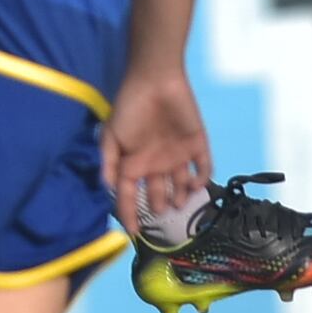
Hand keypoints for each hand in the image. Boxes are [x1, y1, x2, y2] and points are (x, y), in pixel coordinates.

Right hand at [102, 65, 213, 236]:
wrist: (155, 79)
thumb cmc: (130, 107)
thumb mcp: (111, 135)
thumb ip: (109, 162)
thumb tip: (108, 188)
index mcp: (135, 163)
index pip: (131, 197)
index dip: (130, 215)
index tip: (132, 233)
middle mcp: (156, 164)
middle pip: (159, 195)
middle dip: (160, 208)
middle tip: (160, 214)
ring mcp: (178, 155)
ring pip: (182, 186)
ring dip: (182, 197)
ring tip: (178, 202)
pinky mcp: (197, 144)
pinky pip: (203, 168)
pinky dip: (202, 179)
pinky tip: (196, 183)